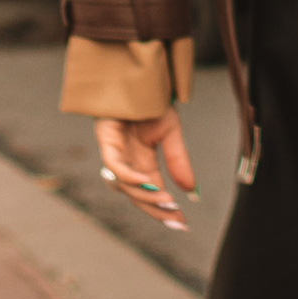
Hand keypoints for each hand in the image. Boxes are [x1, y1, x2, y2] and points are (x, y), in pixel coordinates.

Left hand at [95, 111, 196, 232]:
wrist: (137, 76)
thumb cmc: (150, 102)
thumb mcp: (171, 132)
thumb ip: (178, 161)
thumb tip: (191, 191)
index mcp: (142, 161)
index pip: (152, 191)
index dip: (165, 208)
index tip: (182, 223)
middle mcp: (127, 161)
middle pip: (137, 194)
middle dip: (155, 210)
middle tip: (175, 221)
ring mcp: (115, 152)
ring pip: (125, 185)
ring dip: (145, 196)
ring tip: (167, 201)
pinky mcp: (106, 140)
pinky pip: (115, 166)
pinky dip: (130, 177)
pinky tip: (148, 183)